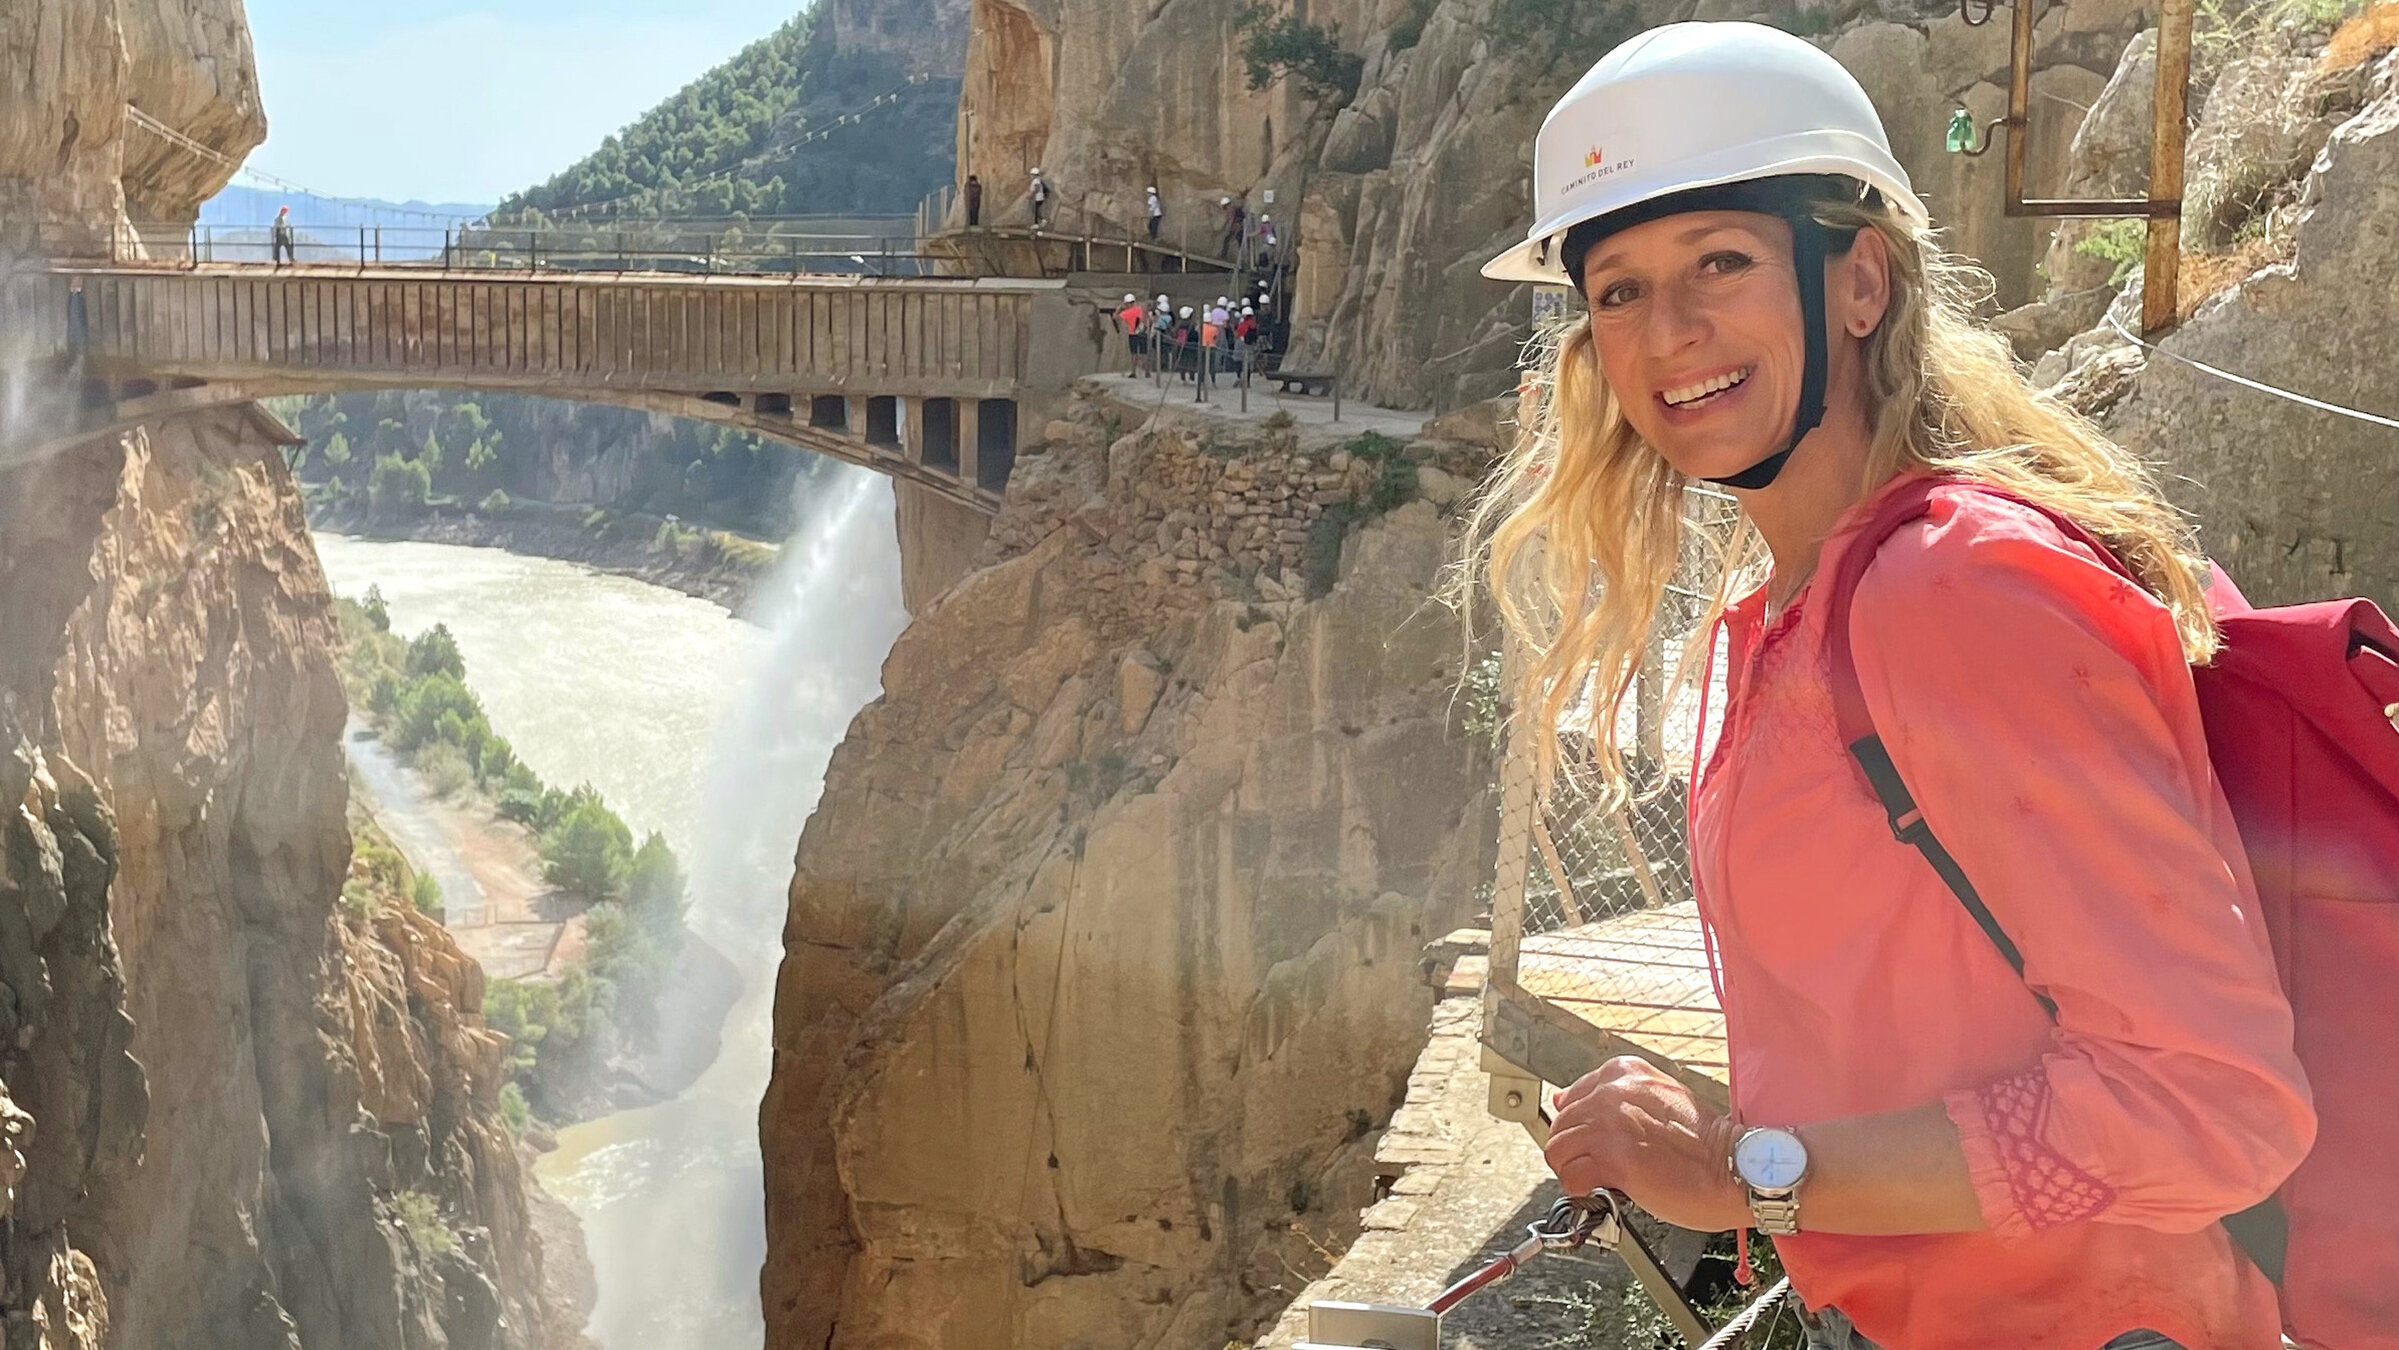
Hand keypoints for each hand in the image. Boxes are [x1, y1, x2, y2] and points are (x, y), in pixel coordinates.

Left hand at [1543, 1056, 1748, 1232]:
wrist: (1735, 1166)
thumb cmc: (1703, 1141)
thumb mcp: (1657, 1098)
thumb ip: (1611, 1097)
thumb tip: (1562, 1100)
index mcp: (1622, 1072)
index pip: (1571, 1099)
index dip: (1580, 1130)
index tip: (1596, 1145)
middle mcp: (1611, 1092)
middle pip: (1560, 1126)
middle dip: (1576, 1152)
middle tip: (1602, 1168)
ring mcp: (1609, 1124)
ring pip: (1557, 1152)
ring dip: (1576, 1171)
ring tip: (1603, 1181)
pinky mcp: (1612, 1158)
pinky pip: (1571, 1178)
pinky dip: (1582, 1190)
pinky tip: (1605, 1191)